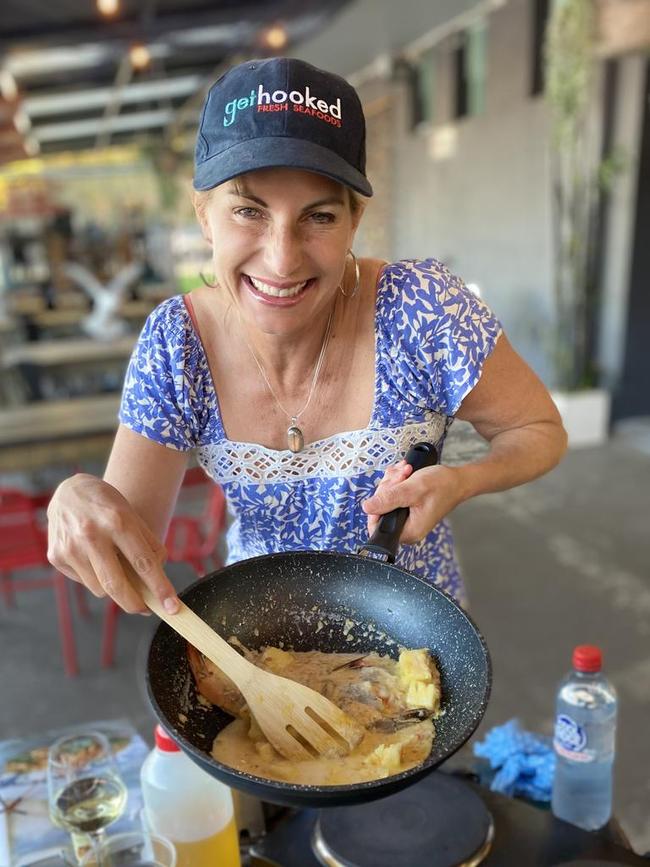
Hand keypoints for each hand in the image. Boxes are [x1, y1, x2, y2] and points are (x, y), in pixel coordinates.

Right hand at [47, 473, 178, 613]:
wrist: (70, 491)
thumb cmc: (109, 506)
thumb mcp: (133, 516)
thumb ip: (149, 546)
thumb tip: (158, 579)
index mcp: (118, 521)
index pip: (144, 562)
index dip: (160, 587)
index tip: (172, 606)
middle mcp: (92, 534)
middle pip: (117, 585)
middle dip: (135, 604)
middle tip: (146, 609)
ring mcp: (71, 547)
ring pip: (100, 589)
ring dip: (113, 588)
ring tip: (114, 568)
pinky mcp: (56, 556)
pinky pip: (84, 582)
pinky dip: (94, 578)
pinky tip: (93, 559)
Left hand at [363, 461, 464, 543]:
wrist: (457, 480)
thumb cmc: (442, 486)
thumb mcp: (412, 489)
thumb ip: (389, 499)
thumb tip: (367, 507)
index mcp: (409, 531)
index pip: (377, 526)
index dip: (376, 507)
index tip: (387, 490)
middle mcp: (407, 528)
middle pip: (380, 509)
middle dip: (388, 488)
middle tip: (402, 476)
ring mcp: (407, 518)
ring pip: (385, 499)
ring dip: (393, 482)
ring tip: (407, 472)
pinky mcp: (407, 509)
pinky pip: (393, 495)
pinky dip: (397, 482)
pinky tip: (406, 474)